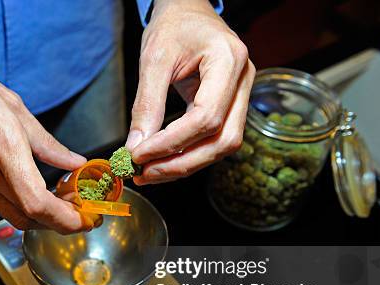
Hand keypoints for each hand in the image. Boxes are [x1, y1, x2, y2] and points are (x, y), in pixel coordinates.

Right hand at [0, 28, 99, 232]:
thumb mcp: (13, 105)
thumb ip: (46, 142)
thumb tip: (73, 162)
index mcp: (1, 144)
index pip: (37, 203)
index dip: (66, 219)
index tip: (86, 219)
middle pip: (27, 218)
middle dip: (58, 224)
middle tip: (79, 212)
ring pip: (10, 214)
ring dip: (39, 217)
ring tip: (59, 200)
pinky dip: (17, 204)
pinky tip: (30, 188)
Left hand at [126, 0, 254, 184]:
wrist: (188, 10)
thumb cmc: (174, 25)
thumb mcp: (154, 59)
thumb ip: (147, 104)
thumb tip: (136, 146)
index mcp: (229, 61)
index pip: (206, 117)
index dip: (171, 143)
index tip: (138, 155)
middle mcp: (243, 81)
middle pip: (222, 140)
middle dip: (181, 163)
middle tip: (144, 174)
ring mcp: (241, 95)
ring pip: (222, 146)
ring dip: (184, 165)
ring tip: (149, 173)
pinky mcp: (230, 106)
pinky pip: (214, 140)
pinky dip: (187, 154)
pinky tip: (161, 161)